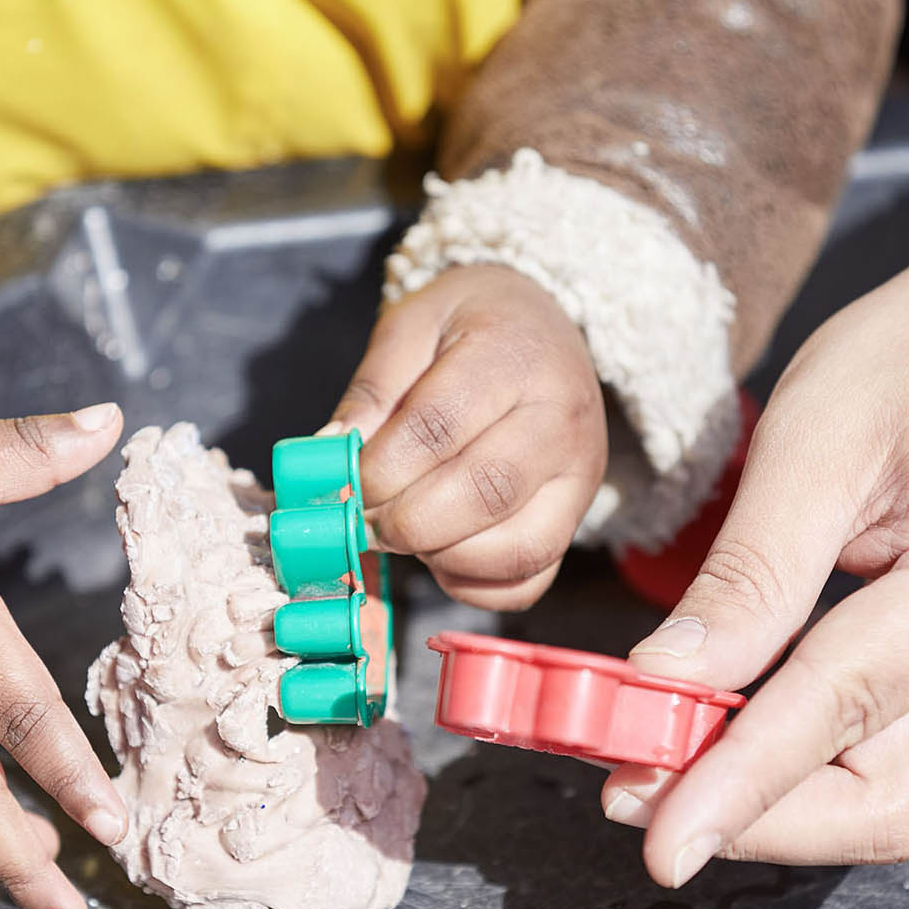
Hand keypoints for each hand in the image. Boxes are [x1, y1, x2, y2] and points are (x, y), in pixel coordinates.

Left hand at [328, 264, 606, 609]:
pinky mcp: (575, 519)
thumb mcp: (413, 323)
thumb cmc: (472, 325)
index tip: (345, 480)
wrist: (545, 327)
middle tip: (366, 519)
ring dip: (442, 557)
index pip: (438, 429)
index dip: (379, 469)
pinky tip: (440, 553)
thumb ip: (373, 388)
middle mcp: (561, 421)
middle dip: (407, 523)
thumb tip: (331, 452)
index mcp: (514, 358)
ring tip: (405, 531)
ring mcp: (577, 477)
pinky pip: (530, 580)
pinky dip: (474, 585)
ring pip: (517, 549)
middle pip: (485, 494)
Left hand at [601, 159, 908, 884]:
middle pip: (888, 804)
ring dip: (784, 809)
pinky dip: (822, 770)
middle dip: (757, 821)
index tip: (654, 841)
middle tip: (636, 796)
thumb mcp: (822, 429)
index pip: (842, 709)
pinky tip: (741, 742)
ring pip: (903, 803)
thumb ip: (749, 572)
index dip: (737, 785)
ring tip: (671, 771)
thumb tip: (661, 683)